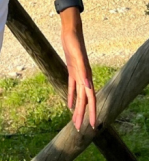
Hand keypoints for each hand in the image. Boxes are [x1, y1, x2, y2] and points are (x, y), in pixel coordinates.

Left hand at [61, 13, 95, 130]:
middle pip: (84, 101)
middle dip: (82, 115)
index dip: (92, 113)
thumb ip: (83, 70)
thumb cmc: (74, 42)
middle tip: (78, 129)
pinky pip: (71, 87)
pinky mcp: (72, 70)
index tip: (93, 125)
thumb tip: (88, 86)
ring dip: (77, 108)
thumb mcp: (77, 56)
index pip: (91, 99)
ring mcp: (78, 74)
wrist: (71, 31)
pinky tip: (68, 105)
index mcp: (86, 77)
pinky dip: (70, 97)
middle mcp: (84, 78)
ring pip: (78, 96)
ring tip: (74, 121)